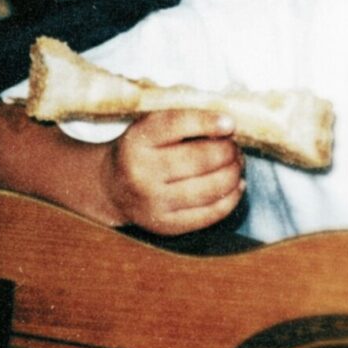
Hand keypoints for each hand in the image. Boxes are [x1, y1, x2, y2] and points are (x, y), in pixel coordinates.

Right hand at [102, 110, 244, 234]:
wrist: (111, 187)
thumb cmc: (143, 149)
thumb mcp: (152, 126)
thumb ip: (184, 122)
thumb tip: (229, 126)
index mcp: (138, 140)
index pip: (177, 125)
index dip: (207, 123)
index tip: (230, 123)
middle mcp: (141, 173)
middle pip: (200, 159)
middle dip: (228, 151)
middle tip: (234, 147)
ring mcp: (152, 203)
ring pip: (209, 189)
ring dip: (233, 173)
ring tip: (237, 164)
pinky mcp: (165, 226)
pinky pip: (208, 214)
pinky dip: (231, 199)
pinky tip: (236, 185)